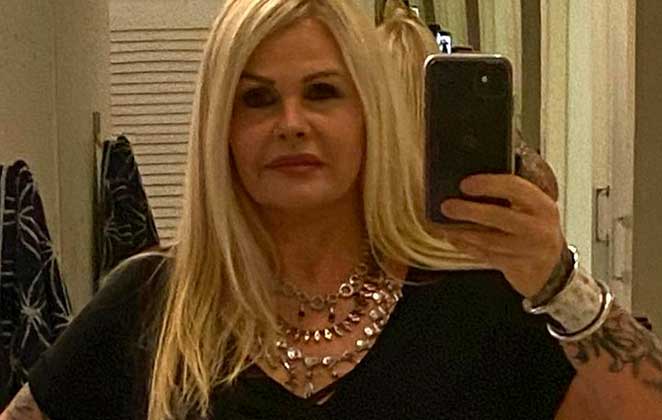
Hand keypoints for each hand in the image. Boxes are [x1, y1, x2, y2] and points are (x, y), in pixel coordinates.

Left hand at [438, 174, 565, 297]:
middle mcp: (538, 227)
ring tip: (446, 225)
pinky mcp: (516, 267)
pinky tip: (455, 239)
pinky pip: (486, 256)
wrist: (551, 268)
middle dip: (469, 210)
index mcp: (542, 205)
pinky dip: (467, 247)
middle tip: (447, 206)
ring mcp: (528, 250)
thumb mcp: (533, 208)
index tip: (465, 184)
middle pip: (499, 216)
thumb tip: (472, 183)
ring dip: (463, 232)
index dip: (487, 184)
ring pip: (489, 240)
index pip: (515, 187)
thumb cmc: (535, 230)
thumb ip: (511, 195)